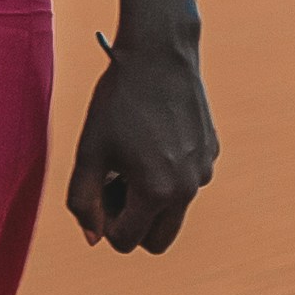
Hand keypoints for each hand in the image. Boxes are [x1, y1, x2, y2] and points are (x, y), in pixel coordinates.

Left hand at [66, 35, 215, 256]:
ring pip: (174, 210)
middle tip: (113, 184)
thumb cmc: (118, 101)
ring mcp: (205, 171)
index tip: (97, 189)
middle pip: (157, 241)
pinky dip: (168, 174)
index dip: (103, 223)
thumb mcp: (89, 151)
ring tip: (131, 157)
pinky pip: (188, 181)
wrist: (160, 54)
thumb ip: (82, 200)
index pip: (125, 241)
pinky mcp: (212, 152)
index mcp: (156, 192)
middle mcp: (188, 188)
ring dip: (150, 199)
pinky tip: (153, 137)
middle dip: (132, 223)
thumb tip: (93, 238)